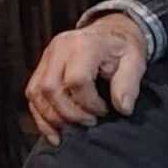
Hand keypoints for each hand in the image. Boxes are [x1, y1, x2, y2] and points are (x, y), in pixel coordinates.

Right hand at [24, 14, 147, 145]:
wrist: (110, 33)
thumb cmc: (122, 49)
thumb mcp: (135, 62)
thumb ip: (129, 85)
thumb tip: (123, 109)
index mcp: (84, 45)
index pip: (77, 80)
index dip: (89, 103)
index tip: (104, 111)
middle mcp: (60, 48)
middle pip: (51, 88)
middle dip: (70, 114)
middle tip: (90, 122)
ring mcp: (47, 57)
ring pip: (36, 93)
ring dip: (52, 119)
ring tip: (73, 130)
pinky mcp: (41, 67)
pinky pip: (32, 95)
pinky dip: (41, 118)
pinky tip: (55, 134)